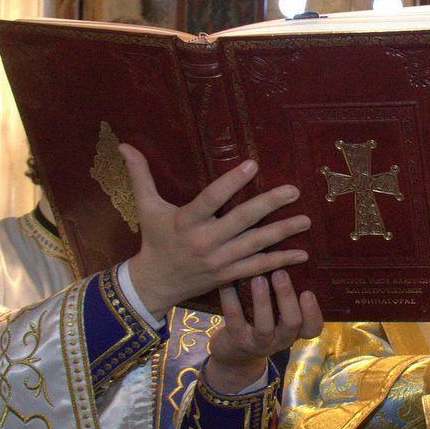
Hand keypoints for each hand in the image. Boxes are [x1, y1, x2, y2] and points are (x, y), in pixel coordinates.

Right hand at [122, 145, 310, 318]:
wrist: (155, 283)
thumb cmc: (154, 240)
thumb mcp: (146, 207)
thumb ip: (140, 175)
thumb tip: (124, 145)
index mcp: (185, 221)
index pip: (211, 198)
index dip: (231, 182)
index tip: (252, 165)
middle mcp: (204, 241)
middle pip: (241, 221)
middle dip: (269, 205)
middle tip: (293, 190)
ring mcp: (219, 261)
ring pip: (255, 245)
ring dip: (282, 233)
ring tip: (305, 219)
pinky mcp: (229, 276)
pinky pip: (258, 267)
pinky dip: (280, 261)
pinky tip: (302, 253)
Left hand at [205, 271, 323, 394]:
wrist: (234, 353)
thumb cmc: (262, 322)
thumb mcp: (280, 315)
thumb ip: (287, 295)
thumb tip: (293, 254)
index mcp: (296, 331)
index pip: (313, 327)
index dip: (313, 312)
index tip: (308, 291)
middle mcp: (281, 340)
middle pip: (292, 323)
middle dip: (287, 297)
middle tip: (280, 273)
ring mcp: (259, 343)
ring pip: (264, 325)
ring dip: (262, 300)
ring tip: (258, 278)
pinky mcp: (237, 340)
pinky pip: (235, 321)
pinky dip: (231, 301)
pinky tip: (227, 284)